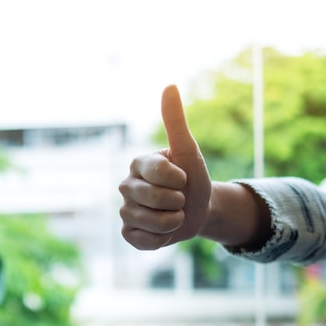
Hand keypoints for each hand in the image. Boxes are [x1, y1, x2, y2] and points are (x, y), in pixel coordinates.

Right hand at [119, 85, 211, 249]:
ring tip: (174, 214)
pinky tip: (163, 231)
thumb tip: (169, 85)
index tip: (183, 178)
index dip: (179, 179)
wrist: (200, 209)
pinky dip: (160, 239)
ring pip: (148, 221)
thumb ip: (175, 121)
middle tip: (180, 198)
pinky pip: (141, 240)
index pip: (158, 172)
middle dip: (177, 201)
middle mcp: (126, 185)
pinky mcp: (128, 232)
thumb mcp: (188, 150)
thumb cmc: (193, 177)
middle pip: (152, 198)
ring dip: (172, 221)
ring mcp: (125, 210)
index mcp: (138, 163)